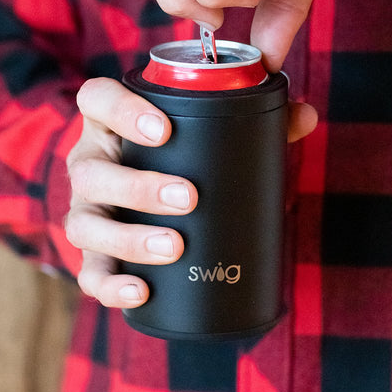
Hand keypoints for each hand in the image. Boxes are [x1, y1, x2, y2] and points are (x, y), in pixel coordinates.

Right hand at [65, 77, 317, 307]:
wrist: (149, 196)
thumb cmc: (179, 157)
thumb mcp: (206, 132)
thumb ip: (255, 118)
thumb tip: (307, 114)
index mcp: (111, 125)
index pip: (97, 100)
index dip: (121, 110)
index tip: (164, 129)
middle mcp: (90, 164)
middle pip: (91, 171)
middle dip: (138, 186)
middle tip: (189, 197)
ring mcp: (87, 210)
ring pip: (85, 225)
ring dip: (128, 239)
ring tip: (174, 246)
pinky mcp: (94, 253)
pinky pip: (89, 273)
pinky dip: (111, 286)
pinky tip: (141, 291)